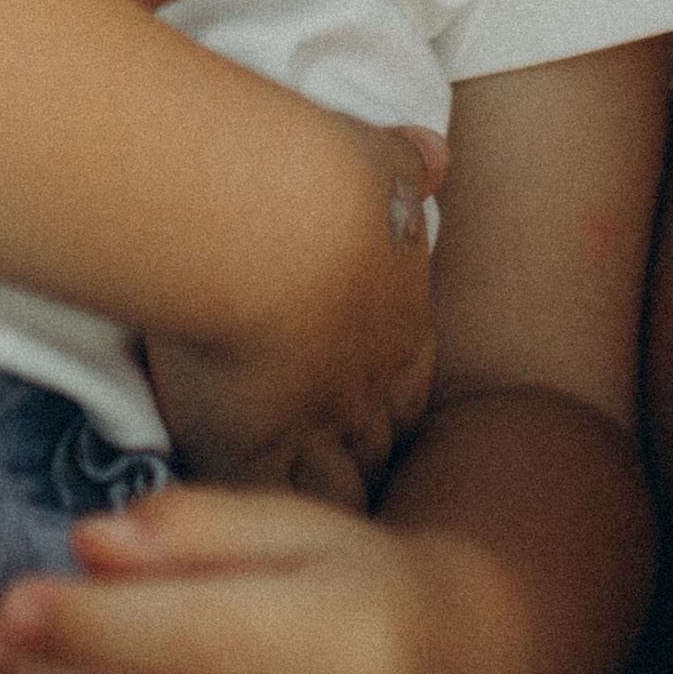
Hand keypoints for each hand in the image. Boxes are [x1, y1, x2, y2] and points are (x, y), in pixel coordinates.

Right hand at [142, 124, 442, 507]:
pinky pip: (264, 504)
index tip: (375, 404)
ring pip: (337, 490)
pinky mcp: (252, 454)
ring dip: (323, 498)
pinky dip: (253, 512)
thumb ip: (407, 162)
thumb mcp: (378, 155)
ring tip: (296, 517)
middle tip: (346, 473)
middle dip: (367, 458)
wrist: (267, 220)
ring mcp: (315, 426)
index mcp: (398, 316)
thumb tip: (440, 153)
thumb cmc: (318, 172)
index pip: (407, 381)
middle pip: (380, 444)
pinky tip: (232, 519)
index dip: (392, 397)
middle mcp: (368, 383)